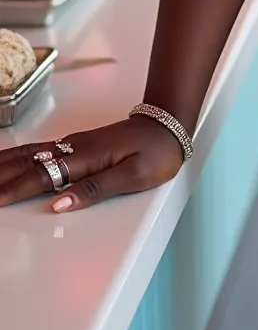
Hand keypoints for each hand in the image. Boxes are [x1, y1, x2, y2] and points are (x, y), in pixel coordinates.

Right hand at [0, 116, 183, 212]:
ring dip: (2, 165)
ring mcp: (73, 144)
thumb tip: (59, 204)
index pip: (41, 178)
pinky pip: (37, 151)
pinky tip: (7, 162)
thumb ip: (95, 189)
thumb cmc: (157, 153)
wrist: (170, 125)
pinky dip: (15, 158)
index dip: (13, 191)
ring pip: (28, 155)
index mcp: (85, 157)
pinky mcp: (76, 145)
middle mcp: (74, 148)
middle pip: (26, 163)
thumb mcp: (133, 176)